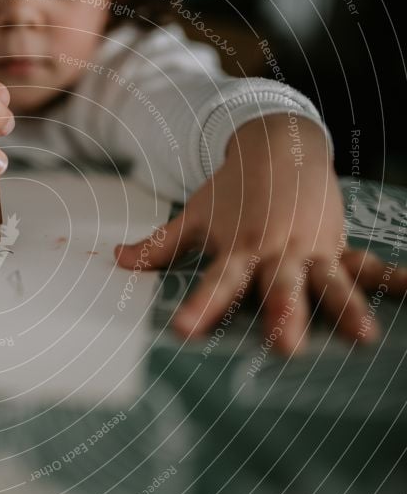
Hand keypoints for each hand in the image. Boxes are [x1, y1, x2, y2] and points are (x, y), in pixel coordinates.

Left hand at [114, 114, 406, 354]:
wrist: (276, 146)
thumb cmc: (230, 191)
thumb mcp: (193, 217)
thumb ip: (157, 245)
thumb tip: (114, 259)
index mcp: (238, 248)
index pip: (216, 283)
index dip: (200, 307)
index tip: (185, 331)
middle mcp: (275, 252)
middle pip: (278, 288)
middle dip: (283, 316)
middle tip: (285, 347)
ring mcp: (310, 249)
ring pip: (328, 282)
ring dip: (345, 308)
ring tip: (363, 338)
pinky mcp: (335, 246)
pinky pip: (365, 266)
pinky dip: (391, 278)